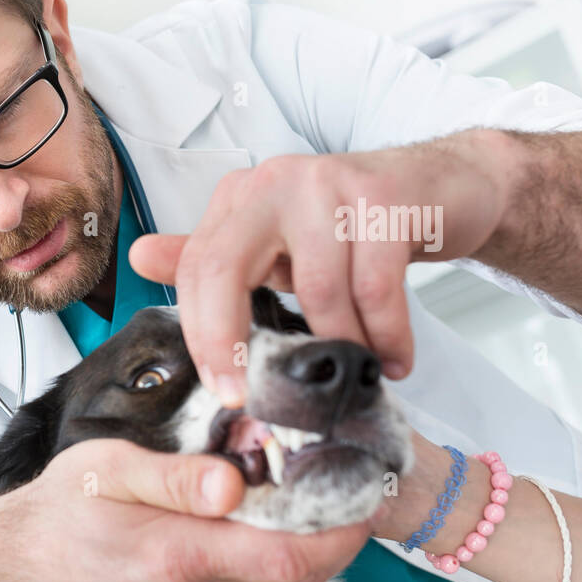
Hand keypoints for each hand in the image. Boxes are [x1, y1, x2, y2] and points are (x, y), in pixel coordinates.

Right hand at [0, 438, 374, 581]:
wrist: (23, 562)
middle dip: (336, 541)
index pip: (286, 557)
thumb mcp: (110, 467)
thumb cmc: (65, 507)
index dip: (337, 530)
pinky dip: (284, 580)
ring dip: (314, 563)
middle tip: (350, 493)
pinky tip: (278, 543)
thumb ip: (176, 476)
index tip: (358, 491)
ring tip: (319, 512)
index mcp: (176, 557)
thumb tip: (236, 483)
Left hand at [128, 131, 511, 406]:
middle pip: (226, 269)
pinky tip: (394, 360)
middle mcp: (273, 183)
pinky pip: (376, 288)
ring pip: (317, 289)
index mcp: (239, 199)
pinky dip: (388, 335)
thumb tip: (138, 256)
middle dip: (232, 341)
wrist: (443, 184)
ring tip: (357, 371)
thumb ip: (212, 259)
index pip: (196, 270)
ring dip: (340, 344)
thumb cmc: (350, 226)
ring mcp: (327, 184)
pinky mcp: (383, 198)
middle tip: (255, 397)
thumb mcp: (277, 246)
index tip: (224, 389)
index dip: (203, 335)